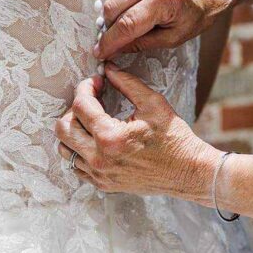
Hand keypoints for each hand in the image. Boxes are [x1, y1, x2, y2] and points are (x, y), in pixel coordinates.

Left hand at [54, 65, 220, 200]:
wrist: (188, 172)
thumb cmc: (174, 138)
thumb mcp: (153, 103)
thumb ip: (126, 82)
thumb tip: (108, 68)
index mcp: (110, 137)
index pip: (80, 105)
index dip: (85, 87)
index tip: (96, 81)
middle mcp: (99, 159)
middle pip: (63, 127)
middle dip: (74, 107)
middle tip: (92, 99)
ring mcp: (99, 174)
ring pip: (64, 148)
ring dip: (73, 129)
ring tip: (91, 119)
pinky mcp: (103, 184)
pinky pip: (75, 165)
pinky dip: (78, 149)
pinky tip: (94, 138)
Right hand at [95, 0, 233, 58]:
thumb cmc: (195, 14)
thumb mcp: (174, 37)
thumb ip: (141, 43)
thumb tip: (113, 50)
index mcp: (165, 0)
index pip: (127, 24)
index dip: (110, 41)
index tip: (99, 53)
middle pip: (112, 7)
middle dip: (108, 27)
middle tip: (113, 39)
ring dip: (113, 12)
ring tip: (129, 18)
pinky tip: (133, 2)